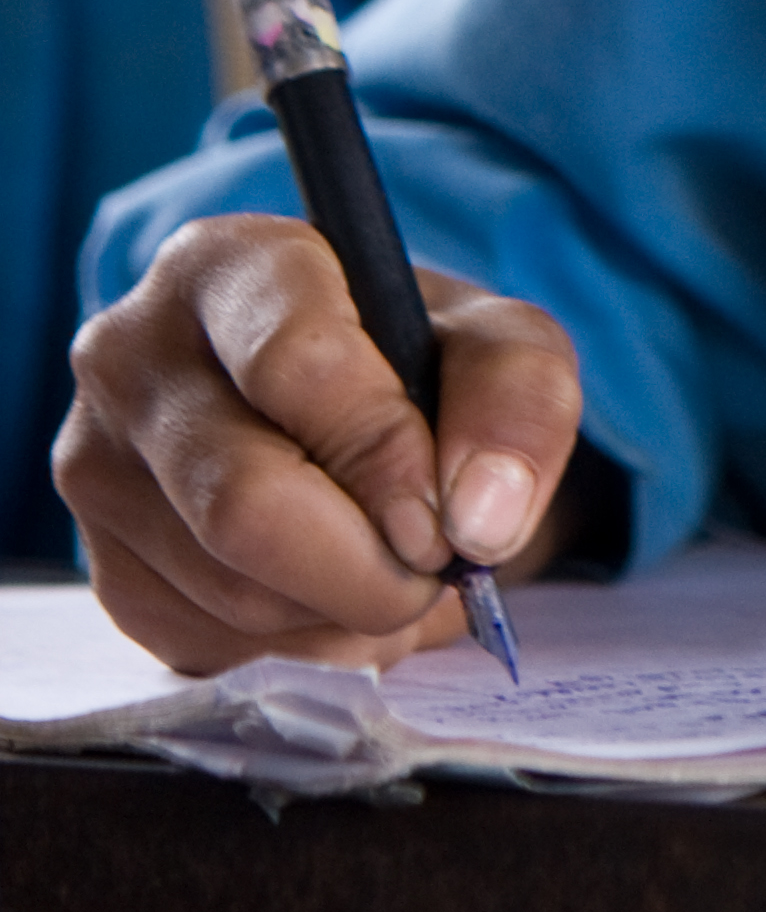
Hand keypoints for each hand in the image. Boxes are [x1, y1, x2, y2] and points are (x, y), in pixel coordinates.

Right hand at [55, 212, 584, 673]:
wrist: (359, 421)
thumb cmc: (423, 366)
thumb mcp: (502, 347)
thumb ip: (518, 400)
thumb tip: (478, 516)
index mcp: (225, 266)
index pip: (293, 363)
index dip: (383, 454)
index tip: (445, 515)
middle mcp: (131, 357)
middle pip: (244, 502)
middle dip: (369, 566)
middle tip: (435, 571)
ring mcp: (100, 469)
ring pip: (232, 591)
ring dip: (346, 613)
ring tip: (389, 567)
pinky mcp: (108, 571)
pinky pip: (209, 645)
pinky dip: (303, 646)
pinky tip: (332, 592)